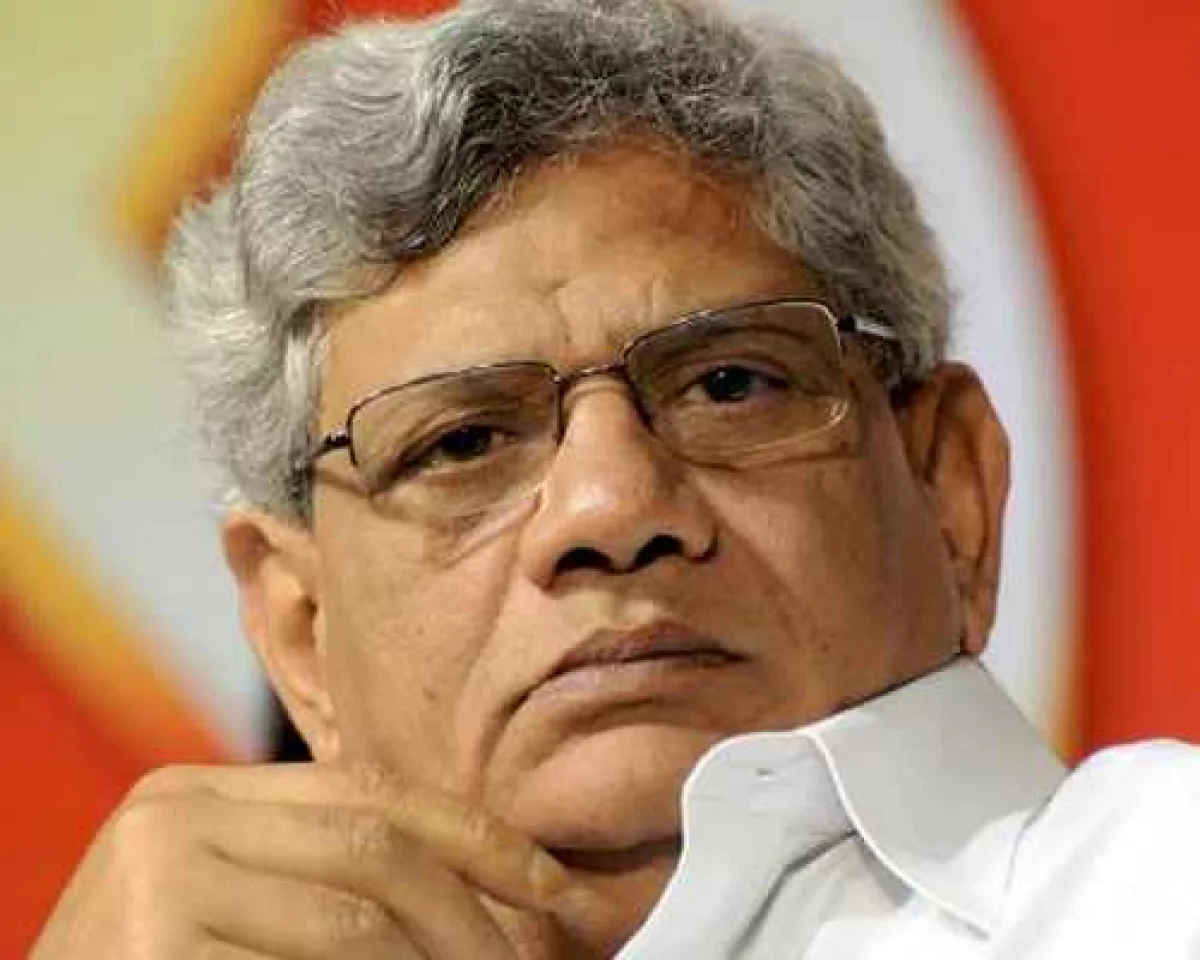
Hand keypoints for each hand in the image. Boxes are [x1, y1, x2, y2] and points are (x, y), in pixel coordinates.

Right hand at [31, 763, 574, 958]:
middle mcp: (173, 814)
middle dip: (475, 914)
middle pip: (375, 849)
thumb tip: (489, 897)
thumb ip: (326, 879)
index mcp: (200, 792)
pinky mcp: (153, 946)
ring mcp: (155, 878)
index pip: (372, 792)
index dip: (479, 836)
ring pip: (356, 925)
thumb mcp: (240, 910)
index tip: (556, 887)